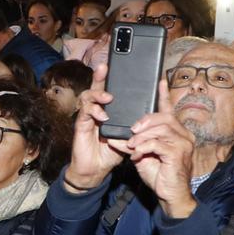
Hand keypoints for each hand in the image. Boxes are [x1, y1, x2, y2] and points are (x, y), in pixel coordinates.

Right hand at [61, 63, 125, 192]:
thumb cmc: (111, 152)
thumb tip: (153, 111)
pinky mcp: (80, 126)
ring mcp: (86, 117)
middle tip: (105, 67)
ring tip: (108, 97)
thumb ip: (137, 123)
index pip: (108, 89)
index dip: (109, 76)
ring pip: (87, 96)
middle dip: (99, 76)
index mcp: (107, 110)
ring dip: (97, 93)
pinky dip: (94, 111)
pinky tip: (103, 115)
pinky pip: (84, 112)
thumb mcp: (129, 135)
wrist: (95, 170)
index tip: (114, 64)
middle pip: (95, 87)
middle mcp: (95, 110)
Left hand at [121, 81, 198, 215]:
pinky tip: (136, 155)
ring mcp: (184, 144)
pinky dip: (143, 147)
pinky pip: (157, 143)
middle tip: (132, 130)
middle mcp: (184, 135)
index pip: (169, 110)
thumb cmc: (160, 176)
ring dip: (142, 136)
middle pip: (164, 117)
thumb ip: (133, 143)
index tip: (160, 81)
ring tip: (131, 145)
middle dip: (145, 121)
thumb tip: (115, 136)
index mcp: (177, 133)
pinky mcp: (178, 154)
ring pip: (160, 129)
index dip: (164, 95)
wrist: (170, 196)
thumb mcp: (143, 155)